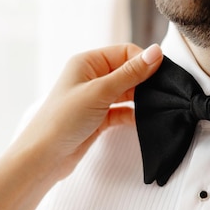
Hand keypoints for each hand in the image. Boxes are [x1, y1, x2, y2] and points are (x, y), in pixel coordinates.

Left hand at [16, 43, 162, 179]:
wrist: (44, 157)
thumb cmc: (63, 120)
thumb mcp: (100, 92)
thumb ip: (130, 73)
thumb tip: (156, 52)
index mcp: (87, 62)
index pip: (124, 53)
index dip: (144, 61)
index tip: (163, 75)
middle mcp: (90, 77)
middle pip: (127, 72)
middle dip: (145, 81)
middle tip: (165, 92)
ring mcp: (94, 99)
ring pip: (126, 93)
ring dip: (141, 99)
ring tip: (159, 106)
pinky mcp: (98, 119)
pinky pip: (122, 111)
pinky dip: (133, 115)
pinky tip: (145, 120)